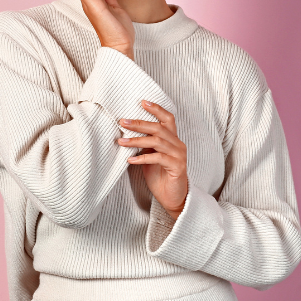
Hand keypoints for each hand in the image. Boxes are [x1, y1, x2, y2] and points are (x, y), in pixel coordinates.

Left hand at [117, 100, 188, 219]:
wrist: (172, 197)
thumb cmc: (159, 175)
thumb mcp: (150, 156)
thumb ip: (144, 144)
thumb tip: (125, 132)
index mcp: (172, 139)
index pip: (167, 118)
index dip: (156, 109)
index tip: (142, 102)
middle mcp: (178, 144)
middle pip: (159, 128)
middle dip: (139, 123)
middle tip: (122, 122)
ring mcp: (179, 155)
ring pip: (157, 141)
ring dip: (137, 140)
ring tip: (121, 141)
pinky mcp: (177, 167)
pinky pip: (159, 158)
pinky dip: (143, 158)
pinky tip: (131, 160)